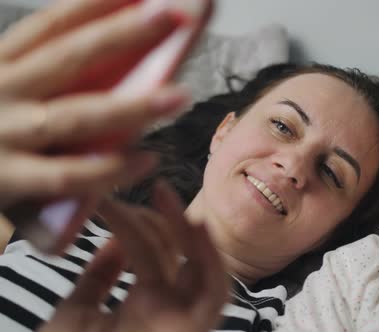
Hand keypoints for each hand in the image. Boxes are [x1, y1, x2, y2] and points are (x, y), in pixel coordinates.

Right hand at [0, 0, 211, 250]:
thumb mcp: (6, 98)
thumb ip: (47, 82)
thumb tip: (123, 65)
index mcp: (0, 66)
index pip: (52, 26)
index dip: (97, 6)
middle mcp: (0, 92)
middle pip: (69, 57)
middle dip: (125, 34)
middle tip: (176, 18)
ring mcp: (1, 136)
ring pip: (77, 116)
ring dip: (132, 106)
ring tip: (179, 97)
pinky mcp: (7, 181)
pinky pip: (69, 175)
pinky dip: (110, 169)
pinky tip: (147, 160)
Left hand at [40, 180, 228, 331]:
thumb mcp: (77, 313)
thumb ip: (98, 278)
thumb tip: (115, 240)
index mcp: (145, 305)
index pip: (150, 253)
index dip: (136, 222)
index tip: (111, 202)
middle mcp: (170, 310)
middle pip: (183, 255)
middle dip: (171, 220)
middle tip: (156, 189)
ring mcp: (181, 320)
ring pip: (204, 270)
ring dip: (190, 232)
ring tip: (167, 198)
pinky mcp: (189, 330)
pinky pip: (214, 296)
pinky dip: (211, 261)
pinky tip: (197, 228)